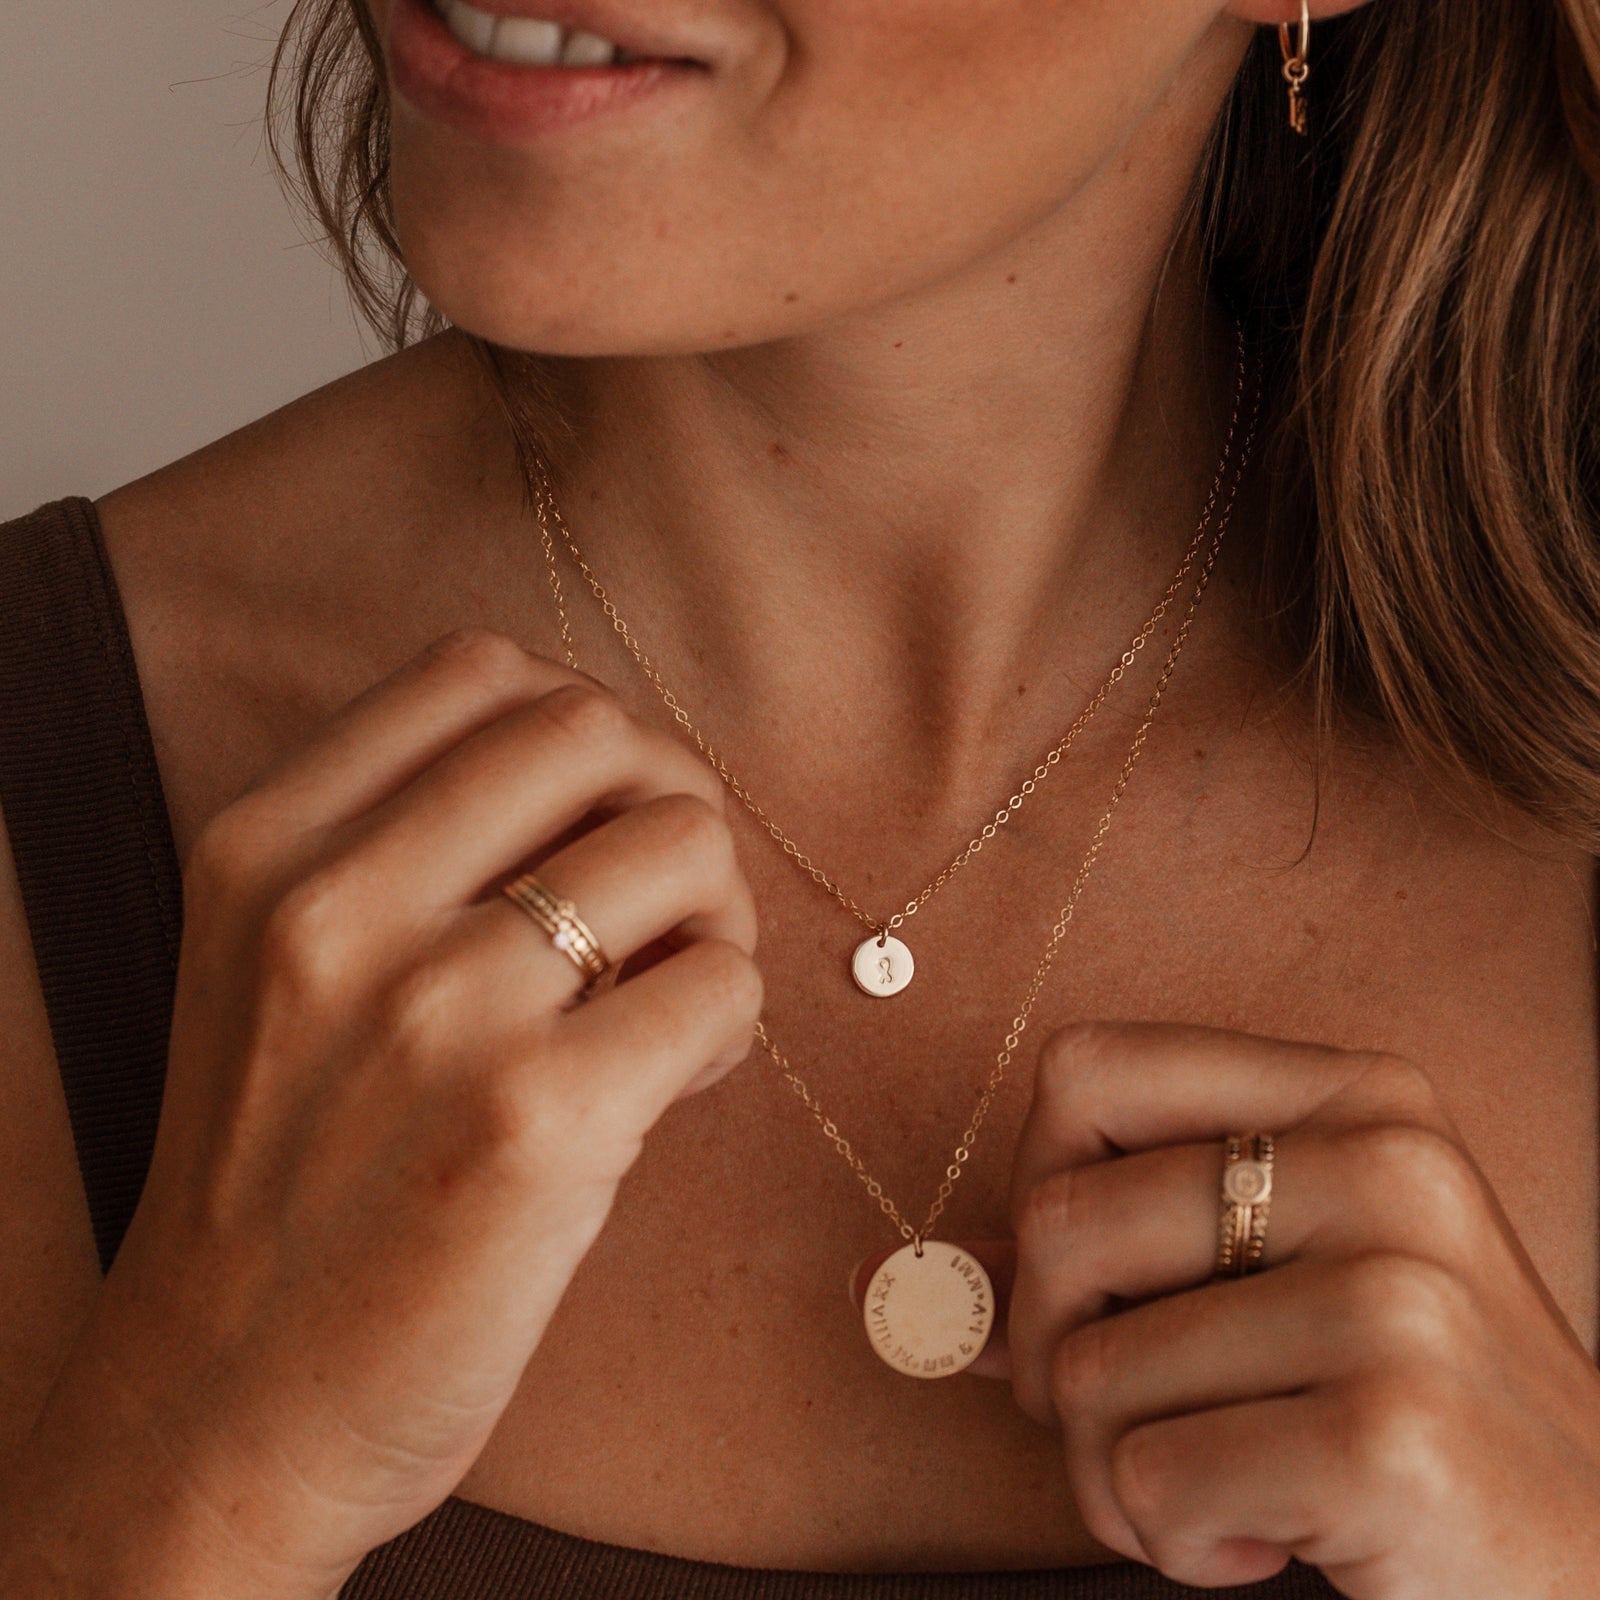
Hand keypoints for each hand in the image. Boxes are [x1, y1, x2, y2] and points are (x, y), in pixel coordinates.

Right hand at [5, 629, 761, 1597]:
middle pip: (592, 731)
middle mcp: (333, 908)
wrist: (230, 1404)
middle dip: (667, 798)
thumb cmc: (288, 1174)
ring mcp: (435, 1012)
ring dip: (717, 912)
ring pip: (681, 842)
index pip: (478, 671)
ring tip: (674, 996)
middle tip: (668, 899)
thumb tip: (617, 769)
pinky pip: (722, 981)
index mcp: (264, 849)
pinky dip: (727, 1015)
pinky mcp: (534, 1123)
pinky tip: (675, 1077)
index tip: (598, 814)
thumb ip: (405, 848)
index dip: (580, 727)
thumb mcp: (274, 970)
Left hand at [999, 1022, 1599, 1595]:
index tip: (1095, 1279)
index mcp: (1355, 1100)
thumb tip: (931, 1278)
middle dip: (1057, 1358)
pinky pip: (1150, 1483)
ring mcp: (1398, 1297)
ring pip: (1089, 1375)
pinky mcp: (1391, 1436)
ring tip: (1227, 1494)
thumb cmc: (1410, 1417)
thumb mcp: (1283, 1292)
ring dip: (1119, 1477)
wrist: (1591, 1572)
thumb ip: (1118, 1266)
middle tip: (1139, 1423)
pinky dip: (1175, 1543)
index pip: (1084, 1067)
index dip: (1040, 1180)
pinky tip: (1274, 1544)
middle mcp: (1389, 1167)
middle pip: (1062, 1221)